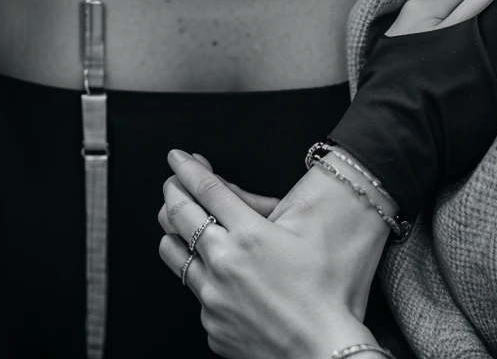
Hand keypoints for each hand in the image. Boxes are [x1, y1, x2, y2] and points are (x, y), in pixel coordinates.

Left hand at [158, 151, 376, 358]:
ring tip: (182, 224)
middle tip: (173, 182)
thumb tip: (223, 188)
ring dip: (174, 233)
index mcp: (249, 235)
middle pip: (179, 214)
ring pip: (172, 253)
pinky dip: (203, 280)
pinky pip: (196, 294)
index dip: (187, 168)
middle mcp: (224, 263)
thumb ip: (257, 206)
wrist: (323, 352)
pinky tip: (219, 278)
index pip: (205, 188)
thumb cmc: (324, 292)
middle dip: (173, 190)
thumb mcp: (296, 234)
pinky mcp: (212, 325)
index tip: (177, 156)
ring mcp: (213, 297)